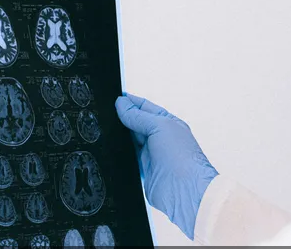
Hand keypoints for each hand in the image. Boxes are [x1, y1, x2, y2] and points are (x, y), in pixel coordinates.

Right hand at [115, 94, 217, 238]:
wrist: (184, 191)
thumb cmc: (182, 157)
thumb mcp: (159, 126)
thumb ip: (138, 116)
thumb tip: (121, 104)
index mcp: (168, 123)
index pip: (145, 107)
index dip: (130, 102)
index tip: (115, 98)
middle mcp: (160, 138)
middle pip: (136, 123)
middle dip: (123, 117)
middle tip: (106, 112)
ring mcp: (151, 154)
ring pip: (130, 140)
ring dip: (120, 135)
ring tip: (106, 127)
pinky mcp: (143, 169)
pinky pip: (127, 157)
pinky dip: (119, 152)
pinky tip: (110, 146)